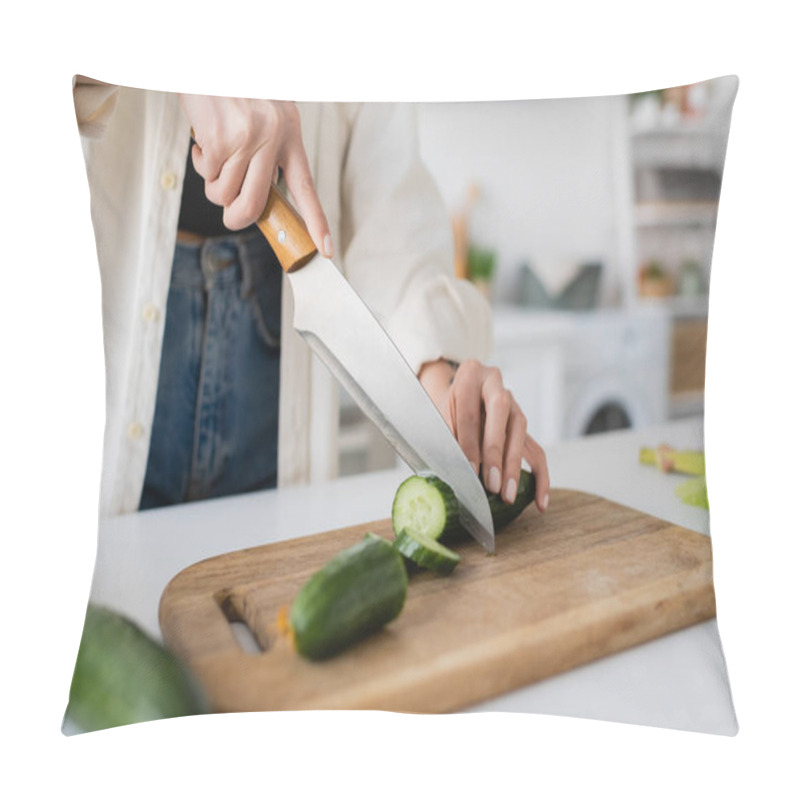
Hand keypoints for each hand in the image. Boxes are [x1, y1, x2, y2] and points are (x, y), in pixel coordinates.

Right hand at [179, 95, 331, 254]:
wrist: (208, 57)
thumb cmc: (237, 91)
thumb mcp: (268, 117)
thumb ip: (270, 155)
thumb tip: (260, 198)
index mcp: (290, 136)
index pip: (306, 188)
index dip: (316, 222)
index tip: (325, 249)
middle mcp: (272, 139)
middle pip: (254, 206)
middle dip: (237, 218)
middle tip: (229, 212)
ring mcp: (245, 141)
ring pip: (223, 194)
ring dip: (213, 183)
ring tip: (215, 155)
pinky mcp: (218, 140)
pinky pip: (205, 175)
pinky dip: (199, 162)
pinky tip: (203, 139)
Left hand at [418, 359, 549, 512]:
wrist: (454, 395)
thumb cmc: (442, 408)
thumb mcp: (436, 415)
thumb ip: (444, 437)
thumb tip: (452, 473)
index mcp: (470, 375)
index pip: (471, 411)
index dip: (469, 443)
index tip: (469, 470)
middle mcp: (495, 384)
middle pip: (501, 414)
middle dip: (496, 452)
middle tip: (492, 484)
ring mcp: (513, 403)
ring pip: (520, 431)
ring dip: (514, 466)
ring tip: (508, 495)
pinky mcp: (522, 426)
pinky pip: (536, 450)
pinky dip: (540, 476)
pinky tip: (539, 501)